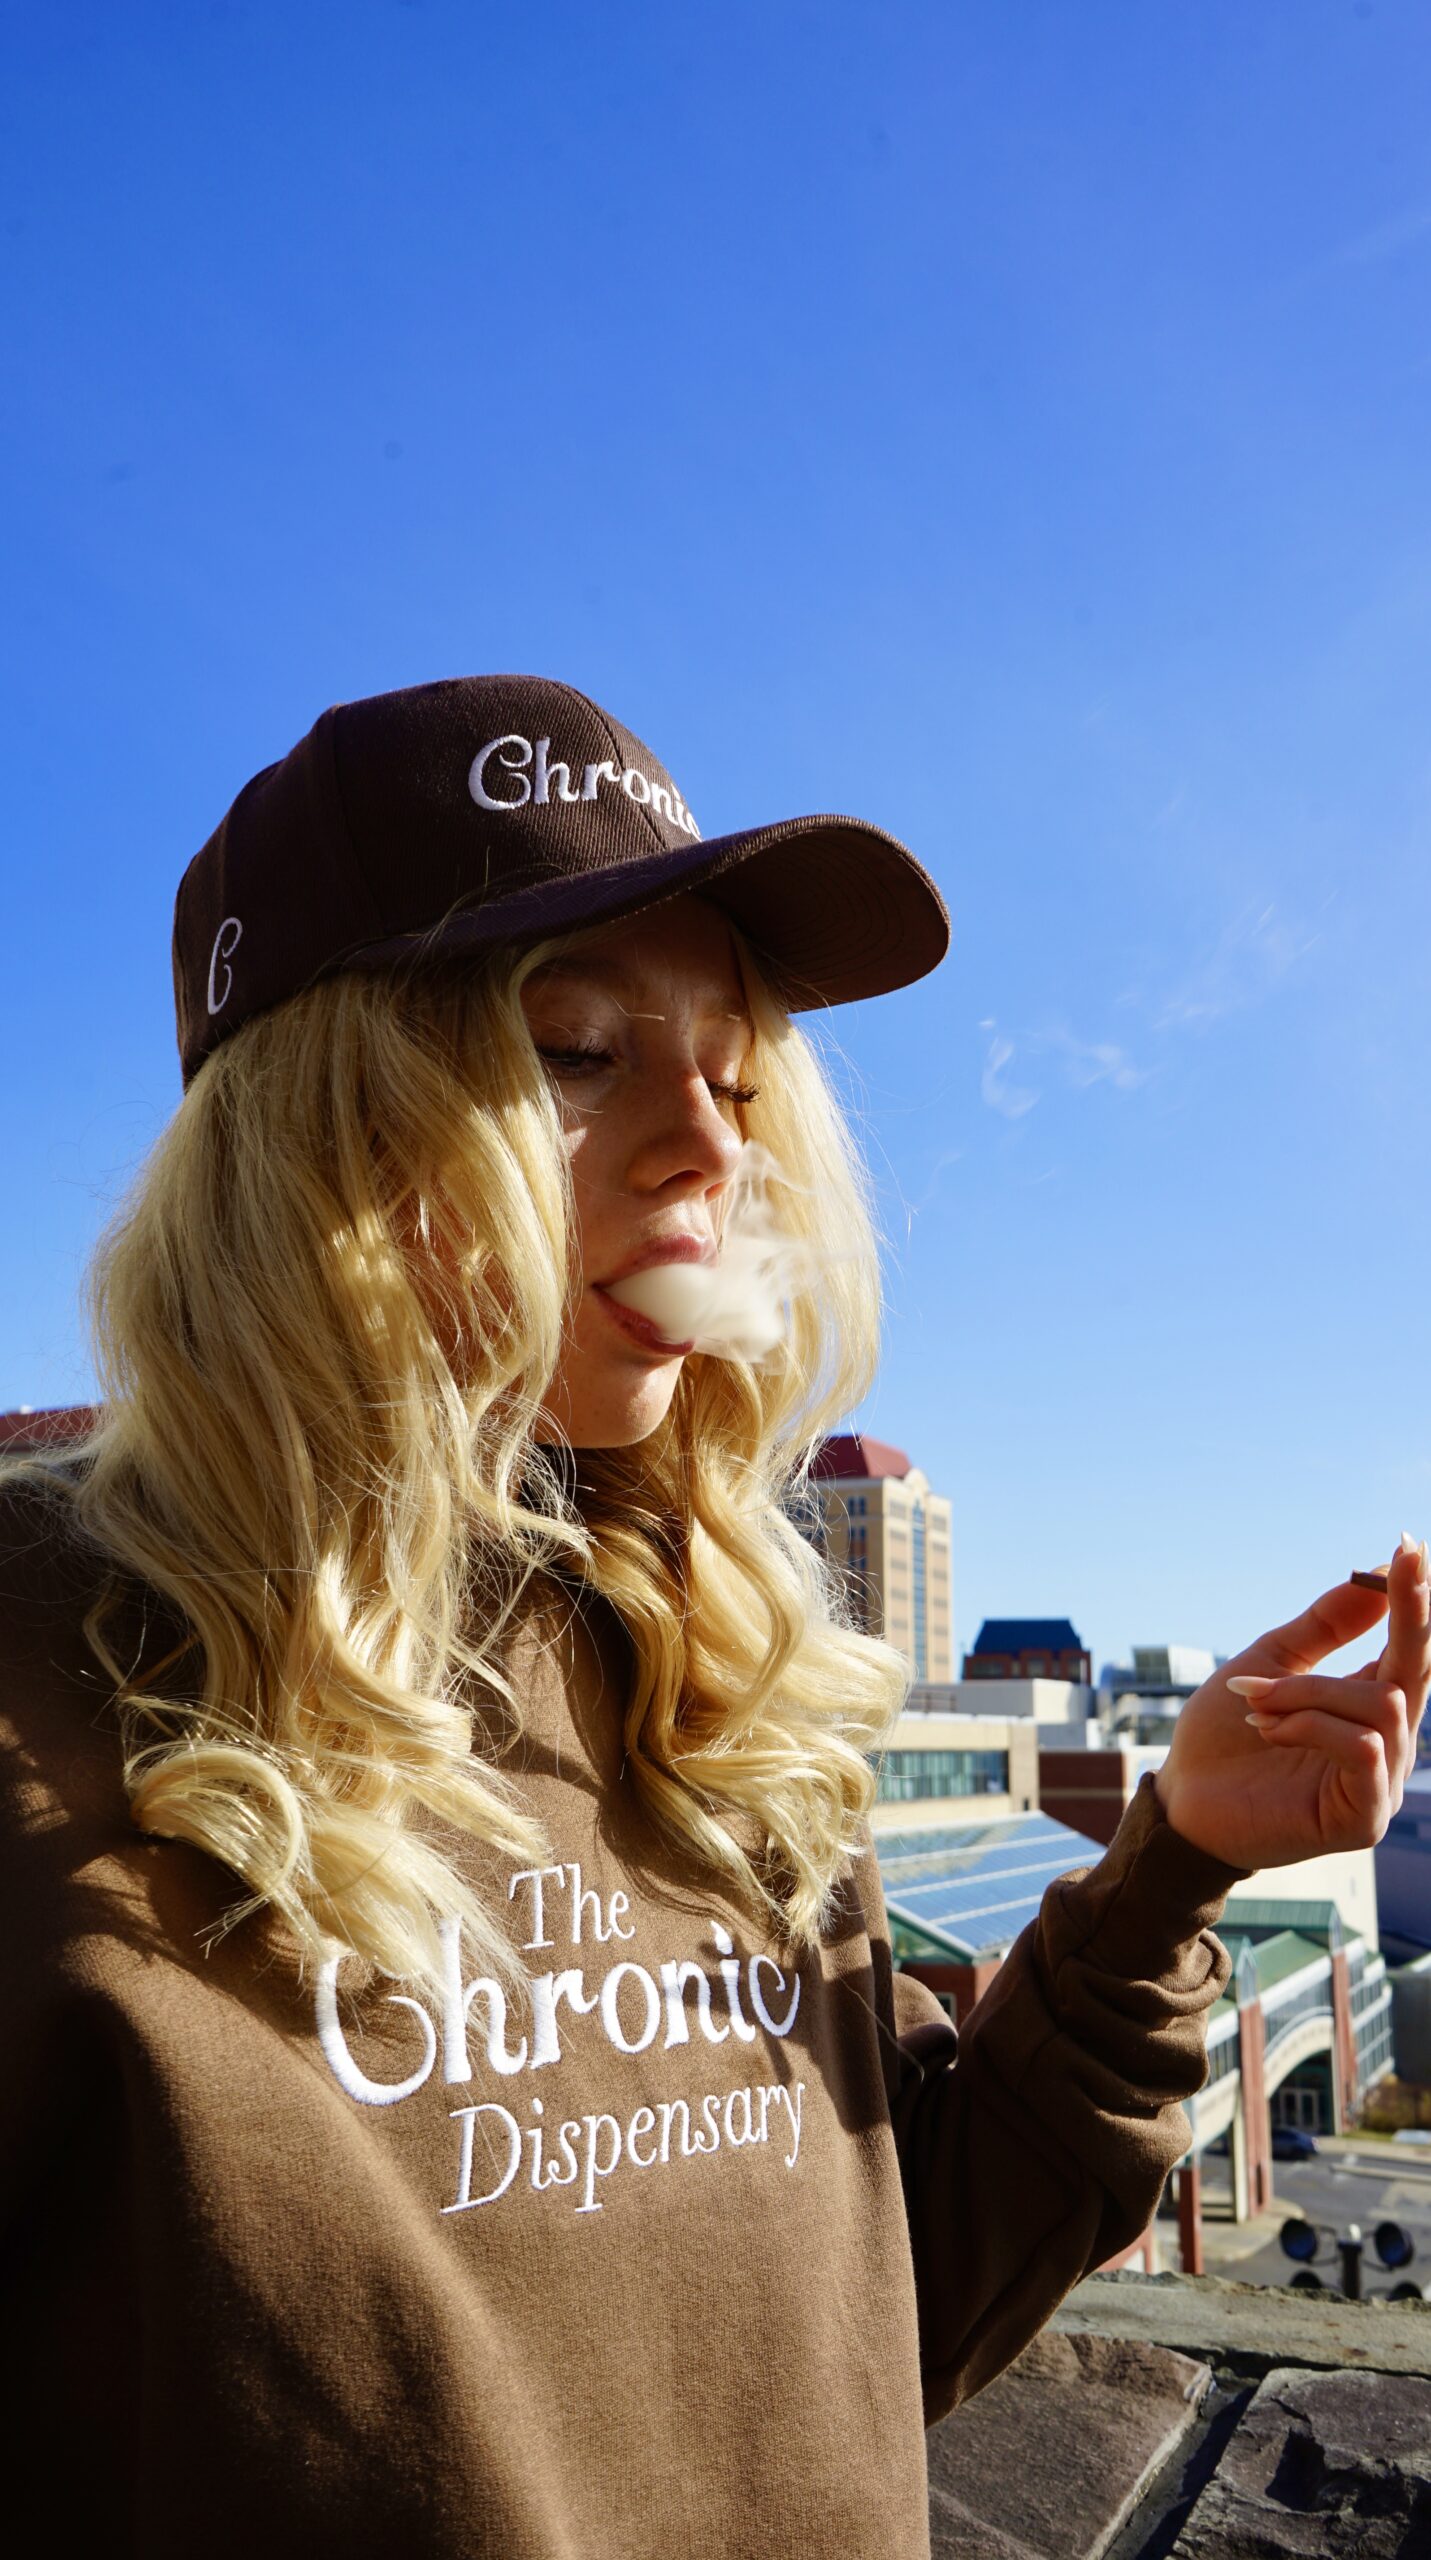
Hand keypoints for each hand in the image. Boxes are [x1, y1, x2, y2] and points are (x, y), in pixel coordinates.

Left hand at [1152, 1532, 1429, 1869]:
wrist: (1183, 1795)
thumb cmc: (1224, 1734)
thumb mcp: (1271, 1662)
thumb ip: (1326, 1625)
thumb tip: (1378, 1572)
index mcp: (1368, 1708)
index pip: (1410, 1650)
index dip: (1415, 1601)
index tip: (1411, 1545)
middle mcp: (1386, 1745)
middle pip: (1416, 1672)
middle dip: (1407, 1614)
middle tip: (1397, 1565)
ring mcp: (1380, 1785)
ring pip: (1382, 1706)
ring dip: (1308, 1692)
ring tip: (1256, 1703)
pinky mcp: (1364, 1819)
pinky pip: (1364, 1748)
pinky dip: (1310, 1726)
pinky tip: (1268, 1731)